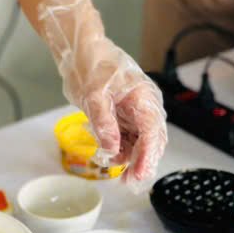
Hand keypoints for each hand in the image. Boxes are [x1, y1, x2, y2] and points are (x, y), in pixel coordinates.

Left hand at [38, 0, 166, 190]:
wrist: (81, 51)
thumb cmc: (92, 63)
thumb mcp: (94, 95)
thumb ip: (104, 123)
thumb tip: (112, 149)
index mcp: (143, 97)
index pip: (152, 132)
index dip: (147, 155)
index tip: (139, 173)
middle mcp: (144, 105)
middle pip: (151, 140)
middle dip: (142, 162)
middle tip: (129, 182)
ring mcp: (135, 111)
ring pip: (140, 142)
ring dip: (131, 159)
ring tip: (117, 173)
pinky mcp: (124, 115)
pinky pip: (128, 138)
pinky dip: (121, 150)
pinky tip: (110, 157)